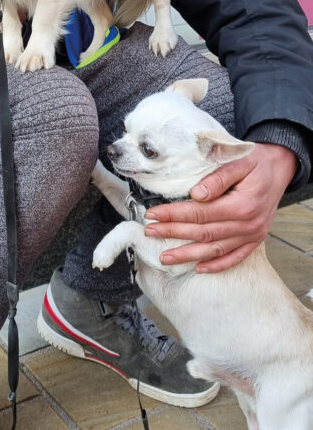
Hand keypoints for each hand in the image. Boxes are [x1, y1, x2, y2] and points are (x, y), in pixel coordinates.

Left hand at [143, 143, 297, 272]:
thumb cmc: (256, 162)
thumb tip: (196, 194)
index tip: (153, 214)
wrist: (280, 169)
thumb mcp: (239, 161)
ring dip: (188, 255)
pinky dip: (217, 265)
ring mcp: (252, 235)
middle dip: (173, 233)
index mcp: (243, 204)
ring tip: (165, 258)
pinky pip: (235, 257)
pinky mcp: (255, 240)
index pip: (200, 212)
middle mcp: (248, 224)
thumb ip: (219, 177)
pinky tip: (198, 269)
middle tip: (149, 232)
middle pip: (204, 233)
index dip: (174, 214)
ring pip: (215, 249)